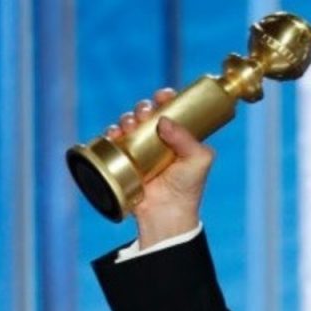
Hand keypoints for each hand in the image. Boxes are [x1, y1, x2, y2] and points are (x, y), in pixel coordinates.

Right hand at [105, 88, 214, 247]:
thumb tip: (164, 120)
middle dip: (143, 108)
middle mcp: (160, 141)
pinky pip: (115, 141)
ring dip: (127, 119)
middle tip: (144, 113)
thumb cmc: (187, 189)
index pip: (172, 111)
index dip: (166, 99)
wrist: (166, 214)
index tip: (163, 95)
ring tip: (129, 125)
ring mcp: (141, 151)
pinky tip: (114, 134)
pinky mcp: (125, 162)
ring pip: (130, 125)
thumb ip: (187, 139)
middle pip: (148, 114)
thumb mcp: (198, 161)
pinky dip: (112, 134)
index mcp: (180, 137)